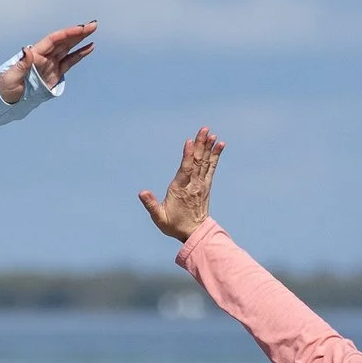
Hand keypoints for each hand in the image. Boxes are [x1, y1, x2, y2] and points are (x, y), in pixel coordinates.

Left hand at [0, 21, 97, 103]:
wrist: (8, 100)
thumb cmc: (6, 87)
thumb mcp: (11, 76)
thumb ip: (22, 64)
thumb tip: (27, 50)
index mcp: (35, 55)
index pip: (53, 40)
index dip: (66, 34)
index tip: (79, 28)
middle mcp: (44, 56)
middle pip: (63, 41)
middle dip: (77, 33)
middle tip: (92, 25)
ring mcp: (51, 64)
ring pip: (68, 48)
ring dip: (80, 40)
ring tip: (92, 30)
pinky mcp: (55, 73)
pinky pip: (70, 61)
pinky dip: (79, 54)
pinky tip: (89, 47)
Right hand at [139, 126, 224, 241]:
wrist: (194, 232)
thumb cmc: (174, 225)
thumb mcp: (159, 218)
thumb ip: (151, 205)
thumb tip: (142, 193)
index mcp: (180, 190)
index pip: (185, 170)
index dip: (188, 155)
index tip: (190, 141)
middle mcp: (193, 185)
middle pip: (197, 162)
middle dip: (200, 145)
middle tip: (204, 129)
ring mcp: (201, 184)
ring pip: (204, 162)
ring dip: (208, 147)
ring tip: (212, 134)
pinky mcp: (206, 185)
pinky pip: (211, 167)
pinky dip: (215, 155)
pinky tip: (220, 144)